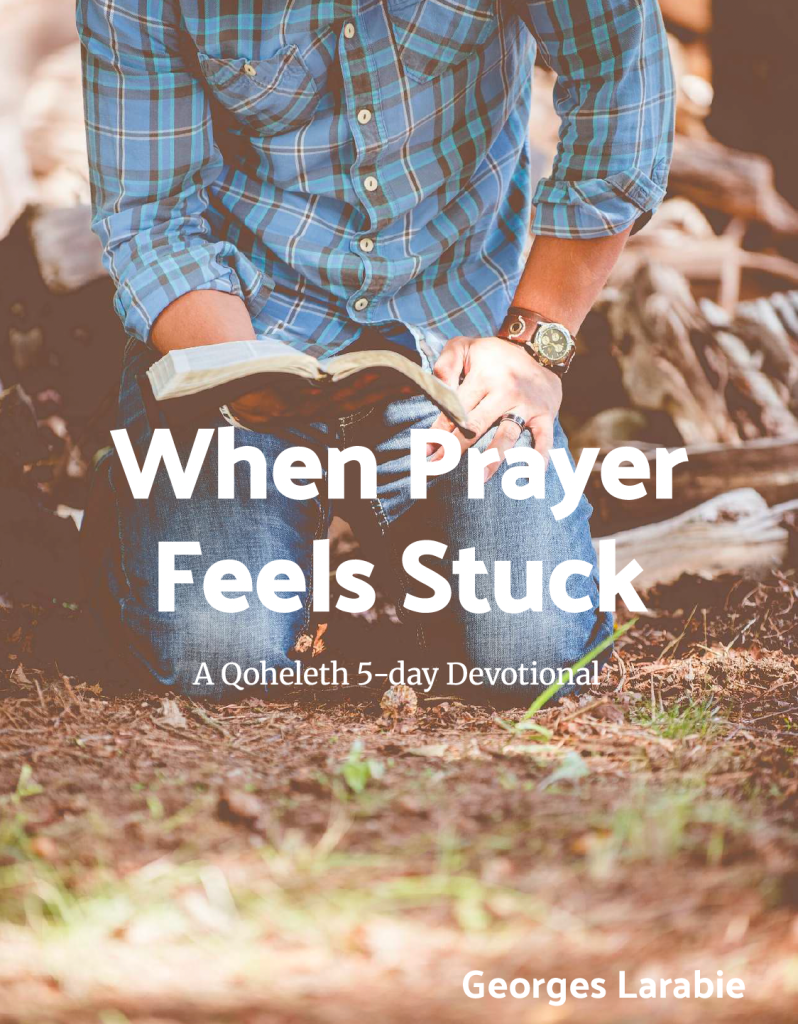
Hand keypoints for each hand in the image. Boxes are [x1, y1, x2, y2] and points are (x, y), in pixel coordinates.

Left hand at [429, 335, 561, 479]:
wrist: (540, 346)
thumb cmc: (495, 354)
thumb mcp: (466, 347)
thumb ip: (446, 365)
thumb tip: (436, 390)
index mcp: (484, 377)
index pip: (457, 408)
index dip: (439, 430)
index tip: (425, 450)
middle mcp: (505, 392)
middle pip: (477, 425)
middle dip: (455, 448)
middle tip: (439, 468)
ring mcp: (527, 406)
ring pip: (508, 435)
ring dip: (493, 458)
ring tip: (479, 479)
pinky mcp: (545, 415)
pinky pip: (544, 440)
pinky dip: (539, 458)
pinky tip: (531, 476)